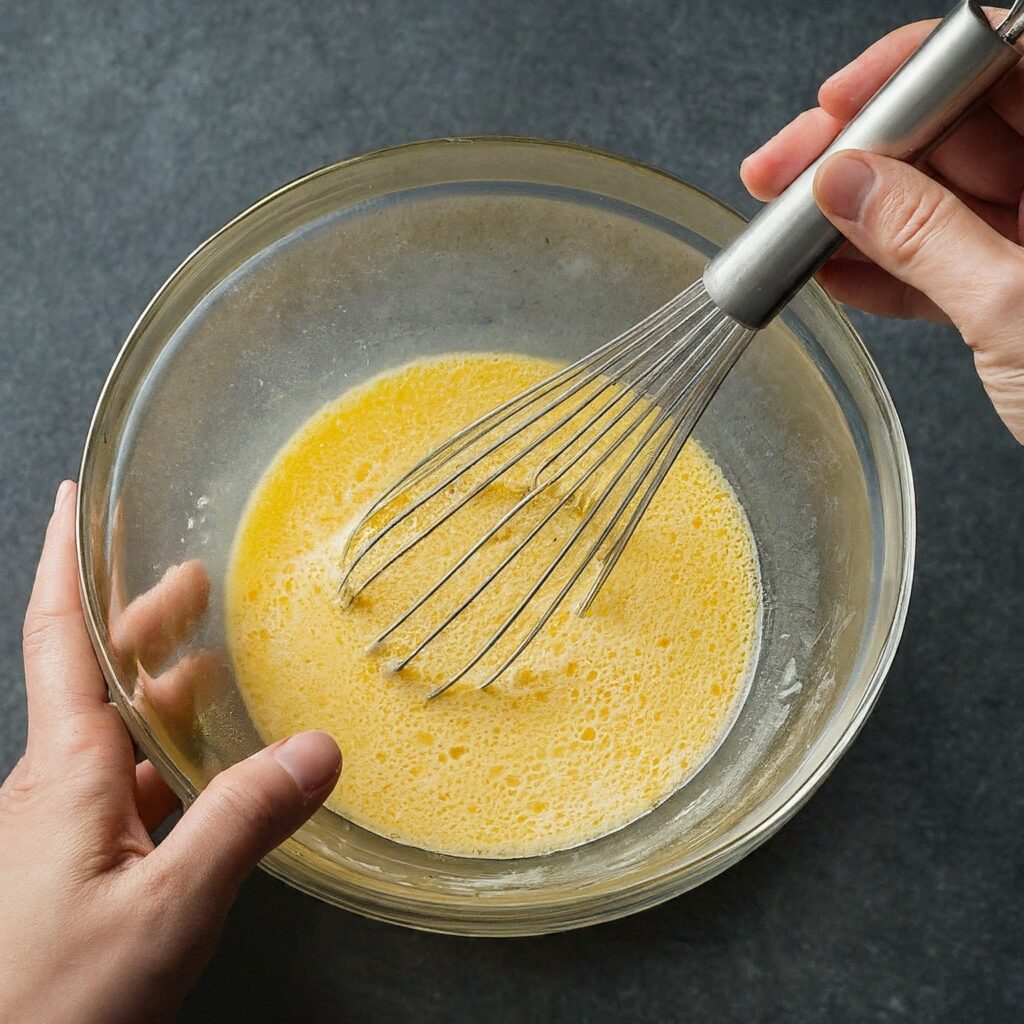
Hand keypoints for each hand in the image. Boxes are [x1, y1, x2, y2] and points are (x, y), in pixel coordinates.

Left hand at [0, 481, 341, 1023]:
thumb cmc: (50, 1005)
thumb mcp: (166, 910)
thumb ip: (241, 823)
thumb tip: (317, 751)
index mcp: (63, 776)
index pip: (58, 639)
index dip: (64, 563)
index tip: (73, 502)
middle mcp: (53, 790)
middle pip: (94, 676)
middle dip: (139, 618)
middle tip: (190, 577)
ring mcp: (59, 831)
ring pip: (111, 735)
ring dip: (158, 689)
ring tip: (208, 659)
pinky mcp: (73, 869)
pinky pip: (122, 789)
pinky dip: (166, 758)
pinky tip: (207, 771)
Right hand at [740, 11, 1023, 442]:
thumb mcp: (1014, 311)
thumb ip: (926, 238)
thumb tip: (846, 184)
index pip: (1005, 64)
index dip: (917, 70)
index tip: (842, 98)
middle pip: (958, 129)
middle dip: (866, 148)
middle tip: (793, 168)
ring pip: (939, 201)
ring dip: (860, 216)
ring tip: (797, 229)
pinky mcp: (1018, 297)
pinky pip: (942, 265)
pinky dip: (886, 274)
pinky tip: (836, 277)